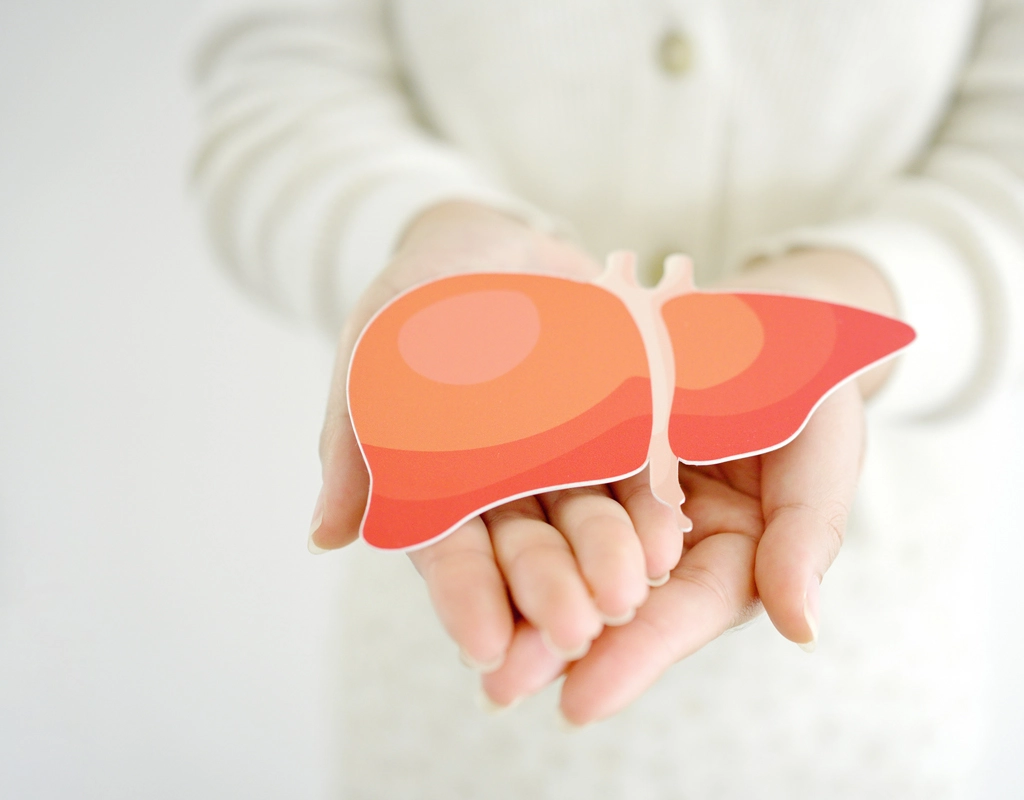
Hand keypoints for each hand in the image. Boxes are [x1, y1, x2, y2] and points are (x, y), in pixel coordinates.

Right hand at [307, 202, 680, 669]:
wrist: (493, 244)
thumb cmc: (414, 299)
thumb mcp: (372, 348)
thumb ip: (354, 436)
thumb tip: (326, 536)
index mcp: (442, 488)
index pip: (450, 552)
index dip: (464, 598)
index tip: (483, 647)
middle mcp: (509, 490)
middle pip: (529, 547)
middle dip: (549, 591)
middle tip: (575, 629)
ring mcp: (569, 461)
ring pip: (590, 520)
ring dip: (610, 559)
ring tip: (631, 592)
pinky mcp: (623, 425)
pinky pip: (640, 469)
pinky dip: (653, 503)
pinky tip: (670, 539)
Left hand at [477, 249, 897, 723]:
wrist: (771, 316)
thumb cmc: (812, 386)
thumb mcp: (822, 454)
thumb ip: (806, 537)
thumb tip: (803, 630)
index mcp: (731, 553)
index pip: (685, 612)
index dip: (637, 655)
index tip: (581, 701)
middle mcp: (668, 540)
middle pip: (613, 600)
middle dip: (558, 643)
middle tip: (503, 685)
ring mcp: (622, 497)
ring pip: (568, 553)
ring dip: (521, 596)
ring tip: (473, 644)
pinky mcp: (585, 452)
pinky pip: (543, 486)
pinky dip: (508, 518)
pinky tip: (464, 545)